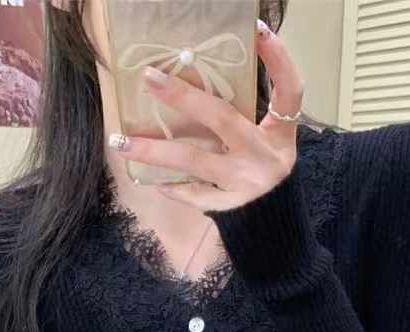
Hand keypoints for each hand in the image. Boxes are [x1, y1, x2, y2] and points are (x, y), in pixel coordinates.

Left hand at [108, 19, 304, 212]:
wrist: (272, 222)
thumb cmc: (261, 168)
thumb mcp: (266, 139)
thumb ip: (244, 112)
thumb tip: (195, 76)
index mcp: (280, 133)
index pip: (289, 91)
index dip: (279, 60)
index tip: (259, 30)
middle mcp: (265, 155)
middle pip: (224, 119)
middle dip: (185, 98)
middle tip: (150, 78)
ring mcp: (246, 183)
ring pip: (195, 161)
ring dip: (155, 151)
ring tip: (120, 143)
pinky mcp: (230, 207)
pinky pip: (194, 194)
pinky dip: (172, 187)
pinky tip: (149, 179)